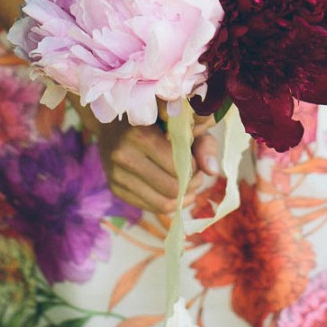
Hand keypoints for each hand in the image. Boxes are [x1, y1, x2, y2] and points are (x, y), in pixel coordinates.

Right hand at [84, 102, 219, 214]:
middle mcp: (124, 156)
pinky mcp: (115, 188)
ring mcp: (117, 175)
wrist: (112, 122)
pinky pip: (149, 207)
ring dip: (181, 198)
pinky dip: (167, 204)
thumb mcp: (182, 123)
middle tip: (196, 177)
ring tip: (188, 186)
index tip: (196, 162)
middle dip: (190, 186)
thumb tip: (213, 171)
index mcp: (140, 134)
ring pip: (161, 204)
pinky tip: (174, 193)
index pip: (177, 167)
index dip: (193, 168)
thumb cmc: (154, 119)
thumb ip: (202, 143)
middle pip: (171, 189)